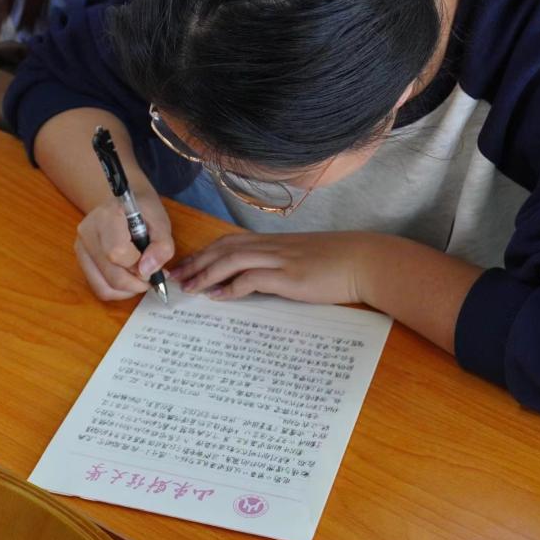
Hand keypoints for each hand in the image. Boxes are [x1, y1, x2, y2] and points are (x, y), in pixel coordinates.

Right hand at [75, 192, 173, 300]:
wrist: (122, 204)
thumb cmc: (143, 211)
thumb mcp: (161, 222)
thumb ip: (162, 246)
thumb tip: (147, 271)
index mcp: (107, 216)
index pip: (118, 253)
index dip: (140, 265)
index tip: (153, 262)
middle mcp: (88, 232)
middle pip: (112, 275)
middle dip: (138, 282)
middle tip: (152, 275)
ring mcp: (81, 248)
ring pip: (104, 287)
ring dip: (129, 290)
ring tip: (141, 278)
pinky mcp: (81, 261)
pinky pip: (99, 288)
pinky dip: (119, 291)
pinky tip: (130, 279)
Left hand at [169, 232, 372, 303]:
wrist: (363, 261)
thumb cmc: (335, 264)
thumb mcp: (299, 262)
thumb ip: (274, 268)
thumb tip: (250, 283)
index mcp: (272, 242)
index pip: (228, 242)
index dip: (203, 253)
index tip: (185, 266)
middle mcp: (271, 246)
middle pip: (222, 248)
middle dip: (196, 262)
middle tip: (175, 278)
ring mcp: (280, 259)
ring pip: (231, 259)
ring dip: (206, 274)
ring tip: (189, 288)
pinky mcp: (289, 276)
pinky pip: (252, 277)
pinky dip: (232, 286)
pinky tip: (220, 296)